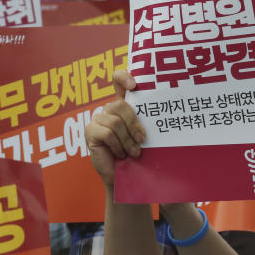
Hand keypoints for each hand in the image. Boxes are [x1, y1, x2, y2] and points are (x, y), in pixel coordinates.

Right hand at [85, 70, 145, 189]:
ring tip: (134, 153)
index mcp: (123, 106)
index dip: (123, 77)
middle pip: (120, 104)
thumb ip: (146, 122)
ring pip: (115, 122)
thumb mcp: (144, 136)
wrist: (123, 177)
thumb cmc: (136, 155)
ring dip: (127, 140)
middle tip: (142, 139)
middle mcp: (109, 109)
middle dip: (134, 123)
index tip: (134, 85)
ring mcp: (98, 119)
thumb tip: (164, 115)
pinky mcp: (90, 131)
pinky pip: (107, 133)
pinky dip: (117, 146)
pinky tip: (121, 154)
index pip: (118, 80)